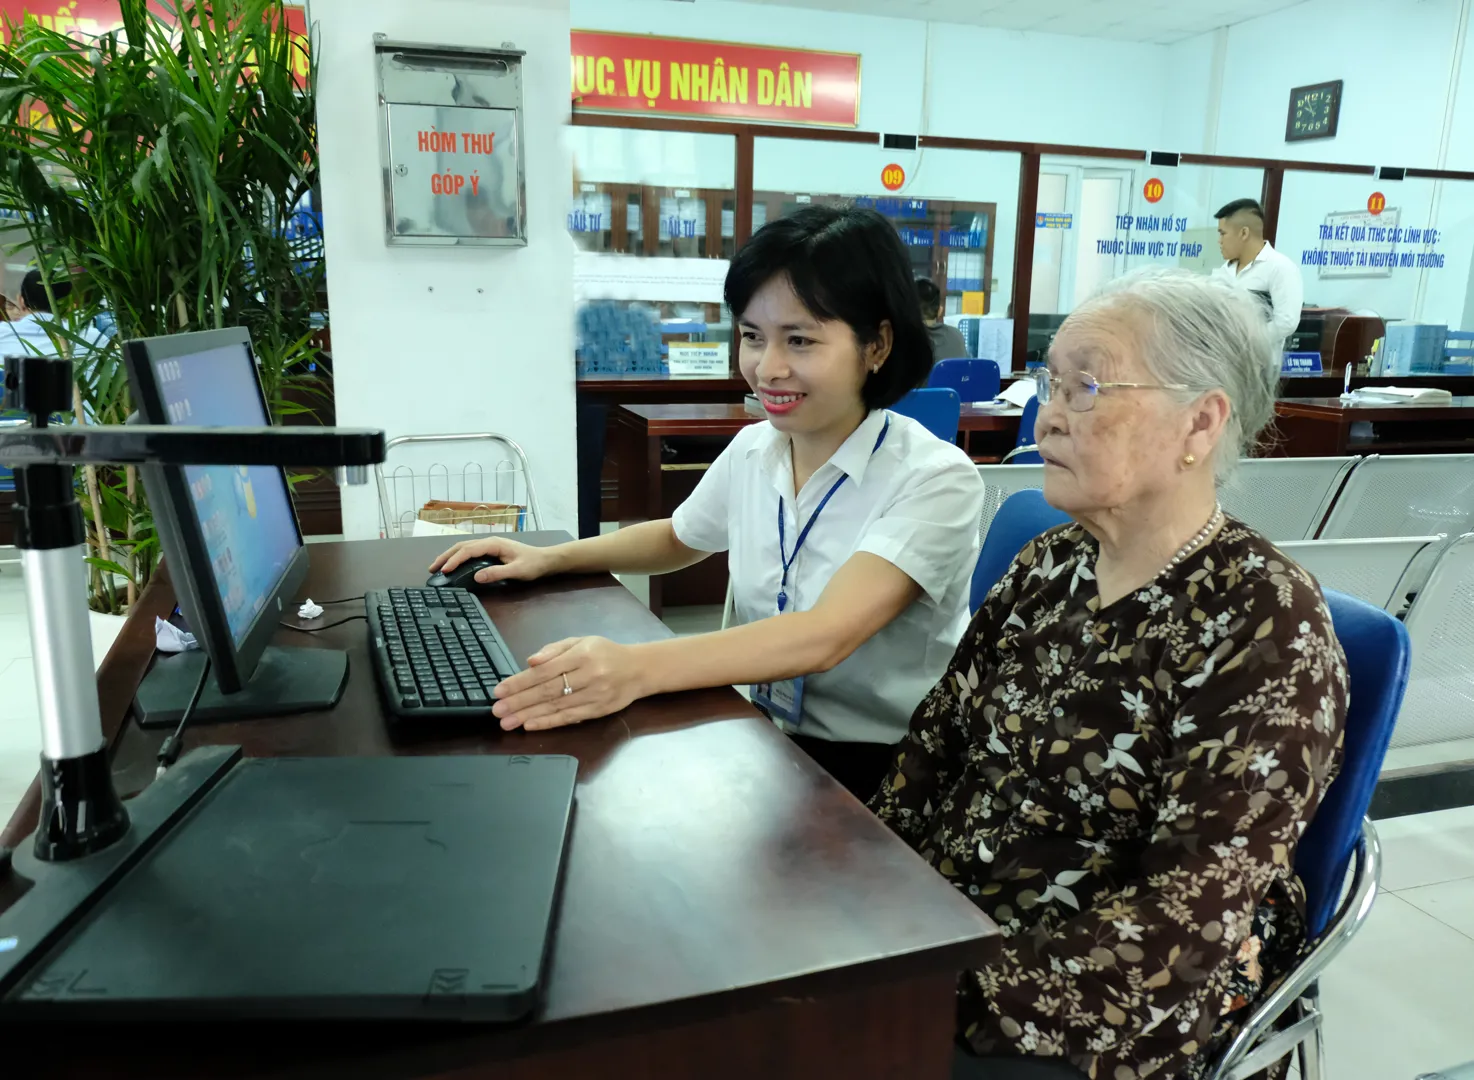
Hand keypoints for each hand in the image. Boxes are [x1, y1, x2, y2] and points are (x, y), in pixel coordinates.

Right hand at [429, 535, 558, 585]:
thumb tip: (476, 577)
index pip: (468, 550)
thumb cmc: (533, 564)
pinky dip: (458, 557)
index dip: (454, 560)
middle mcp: (489, 541)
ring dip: (450, 556)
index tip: (444, 570)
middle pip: (462, 546)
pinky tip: (453, 565)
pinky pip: (470, 552)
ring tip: (438, 567)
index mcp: (494, 544)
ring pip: (464, 548)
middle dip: (446, 556)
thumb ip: (497, 573)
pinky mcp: (491, 551)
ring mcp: (490, 545)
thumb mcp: (516, 571)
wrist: (545, 560)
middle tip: (432, 569)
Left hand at [492, 636, 644, 730]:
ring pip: (556, 706)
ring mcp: (594, 695)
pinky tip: (530, 725)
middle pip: (548, 690)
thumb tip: (530, 661)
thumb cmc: (605, 653)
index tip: (500, 690)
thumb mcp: (581, 641)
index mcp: (582, 654)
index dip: (520, 681)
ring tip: (507, 721)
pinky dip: (548, 722)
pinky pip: (569, 718)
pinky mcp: (598, 710)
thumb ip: (554, 650)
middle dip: (519, 701)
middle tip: (497, 709)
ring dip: (529, 715)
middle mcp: (589, 675)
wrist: (639, 669)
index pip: (545, 670)